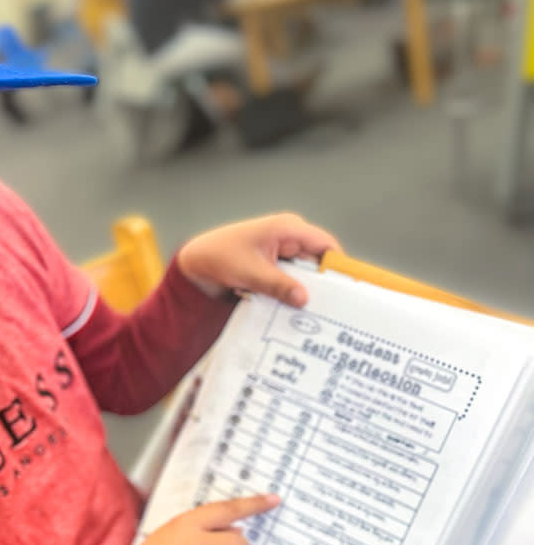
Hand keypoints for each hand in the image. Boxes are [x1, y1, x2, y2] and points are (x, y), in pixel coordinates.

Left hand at [177, 213, 340, 307]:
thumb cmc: (218, 256)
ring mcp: (283, 254)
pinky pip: (292, 281)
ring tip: (318, 316)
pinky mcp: (275, 268)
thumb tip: (304, 299)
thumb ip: (278, 285)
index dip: (340, 267)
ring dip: (307, 292)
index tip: (350, 290)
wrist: (195, 263)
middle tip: (335, 311)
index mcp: (288, 228)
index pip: (326, 246)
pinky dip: (293, 294)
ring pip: (306, 275)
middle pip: (319, 262)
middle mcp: (290, 238)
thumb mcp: (250, 272)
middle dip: (325, 285)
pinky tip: (297, 312)